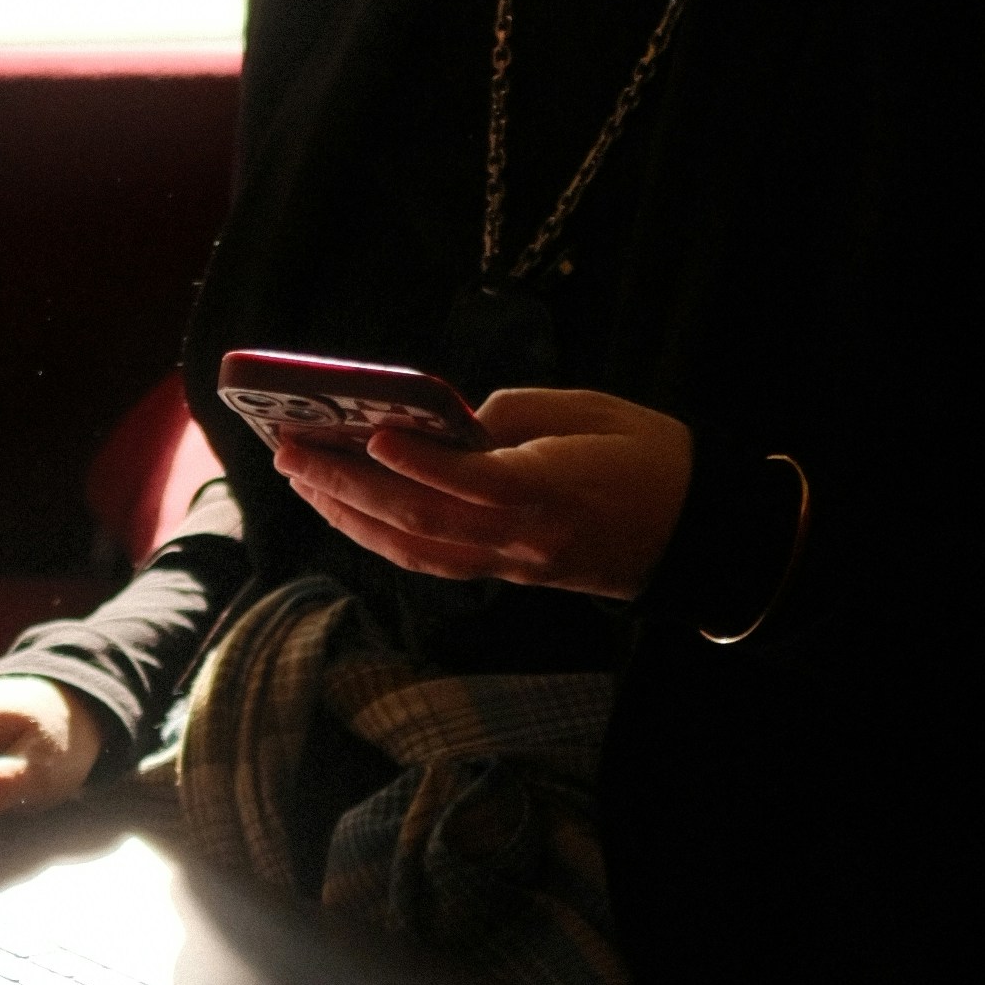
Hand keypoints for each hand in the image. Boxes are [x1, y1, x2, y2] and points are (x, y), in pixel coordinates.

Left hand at [255, 383, 694, 601]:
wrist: (692, 530)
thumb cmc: (646, 455)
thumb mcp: (588, 410)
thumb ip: (512, 415)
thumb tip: (439, 424)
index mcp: (554, 491)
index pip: (474, 483)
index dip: (419, 463)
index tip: (371, 433)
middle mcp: (523, 539)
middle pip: (422, 521)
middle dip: (348, 486)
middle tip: (291, 449)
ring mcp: (509, 565)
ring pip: (414, 550)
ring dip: (348, 516)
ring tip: (300, 478)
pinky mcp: (503, 574)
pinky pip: (428, 561)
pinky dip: (378, 536)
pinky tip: (343, 509)